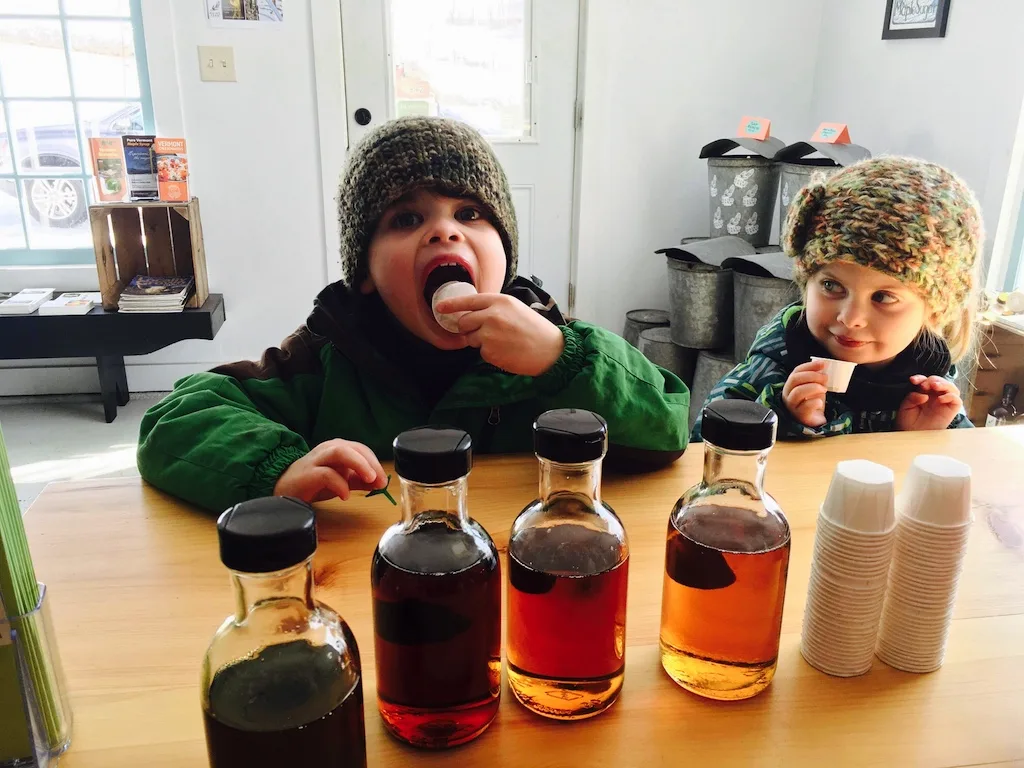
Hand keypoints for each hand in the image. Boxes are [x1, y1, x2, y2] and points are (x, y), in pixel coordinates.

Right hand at [274, 439, 386, 502]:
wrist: (283, 488)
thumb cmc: (313, 482)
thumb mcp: (341, 480)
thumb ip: (359, 480)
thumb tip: (380, 483)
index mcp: (338, 448)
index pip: (362, 449)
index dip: (375, 463)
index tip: (384, 480)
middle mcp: (328, 449)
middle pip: (354, 447)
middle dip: (370, 463)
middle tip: (380, 480)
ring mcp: (317, 460)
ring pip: (340, 452)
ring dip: (359, 464)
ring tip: (369, 480)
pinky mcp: (308, 474)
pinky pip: (326, 474)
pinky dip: (340, 484)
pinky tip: (345, 495)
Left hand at [434, 292, 564, 375]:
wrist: (550, 350)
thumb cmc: (535, 330)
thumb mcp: (516, 308)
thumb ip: (495, 308)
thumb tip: (475, 312)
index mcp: (499, 301)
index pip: (469, 301)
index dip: (452, 304)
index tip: (440, 307)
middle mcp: (491, 315)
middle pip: (464, 321)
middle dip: (468, 328)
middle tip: (484, 333)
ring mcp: (489, 334)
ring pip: (470, 338)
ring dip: (480, 342)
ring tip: (502, 342)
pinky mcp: (489, 351)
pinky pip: (480, 352)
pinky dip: (490, 353)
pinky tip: (505, 352)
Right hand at [782, 360, 828, 427]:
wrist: (814, 420)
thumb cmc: (813, 401)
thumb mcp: (815, 387)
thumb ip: (817, 377)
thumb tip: (824, 365)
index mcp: (791, 385)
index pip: (796, 371)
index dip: (810, 366)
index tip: (823, 364)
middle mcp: (788, 394)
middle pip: (795, 379)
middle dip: (812, 375)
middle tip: (825, 378)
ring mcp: (792, 406)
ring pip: (798, 392)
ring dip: (814, 387)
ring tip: (824, 389)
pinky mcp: (800, 416)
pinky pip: (805, 407)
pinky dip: (815, 402)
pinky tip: (820, 402)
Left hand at [897, 375, 962, 430]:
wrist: (912, 434)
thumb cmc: (908, 421)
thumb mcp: (906, 407)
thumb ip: (912, 398)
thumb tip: (924, 395)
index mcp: (923, 392)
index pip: (924, 380)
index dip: (920, 378)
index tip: (913, 380)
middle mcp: (935, 395)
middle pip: (939, 381)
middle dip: (932, 380)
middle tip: (925, 385)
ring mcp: (944, 402)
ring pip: (951, 387)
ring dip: (944, 384)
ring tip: (935, 386)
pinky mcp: (951, 410)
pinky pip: (956, 400)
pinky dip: (950, 396)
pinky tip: (940, 399)